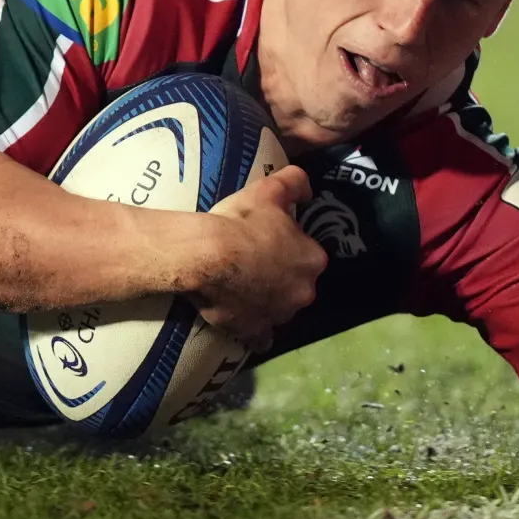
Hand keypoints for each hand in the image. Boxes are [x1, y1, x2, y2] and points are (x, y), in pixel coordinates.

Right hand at [190, 165, 325, 350]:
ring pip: (280, 308)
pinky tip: (244, 321)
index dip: (288, 246)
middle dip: (282, 276)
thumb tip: (308, 190)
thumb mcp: (269, 189)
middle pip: (296, 284)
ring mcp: (280, 315)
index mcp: (313, 259)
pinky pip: (261, 337)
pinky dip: (255, 331)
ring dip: (268, 300)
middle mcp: (304, 292)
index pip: (308, 254)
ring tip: (242, 286)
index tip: (268, 240)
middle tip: (254, 262)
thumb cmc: (240, 221)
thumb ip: (296, 182)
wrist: (204, 255)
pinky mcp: (255, 331)